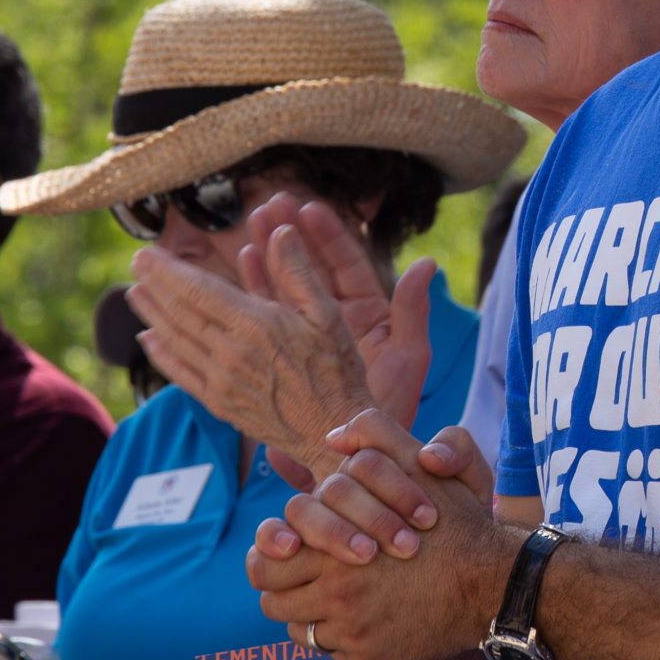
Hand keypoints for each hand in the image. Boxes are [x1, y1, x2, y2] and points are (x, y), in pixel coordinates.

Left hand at [129, 210, 376, 481]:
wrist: (333, 431)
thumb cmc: (337, 370)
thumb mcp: (327, 313)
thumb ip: (299, 271)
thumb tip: (281, 231)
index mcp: (255, 325)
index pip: (197, 290)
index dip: (167, 270)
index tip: (146, 253)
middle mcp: (230, 352)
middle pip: (179, 312)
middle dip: (153, 285)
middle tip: (136, 263)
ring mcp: (221, 381)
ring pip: (174, 340)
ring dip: (151, 314)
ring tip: (134, 293)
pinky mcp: (220, 403)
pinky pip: (180, 374)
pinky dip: (160, 353)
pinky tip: (148, 338)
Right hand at [240, 195, 435, 429]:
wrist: (356, 455)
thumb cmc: (388, 411)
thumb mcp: (407, 359)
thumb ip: (412, 312)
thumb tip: (428, 264)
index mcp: (368, 314)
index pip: (346, 264)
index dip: (327, 235)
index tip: (308, 208)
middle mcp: (336, 321)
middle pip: (309, 268)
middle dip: (288, 236)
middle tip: (268, 204)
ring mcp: (307, 337)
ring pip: (282, 289)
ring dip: (263, 260)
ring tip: (245, 228)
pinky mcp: (283, 356)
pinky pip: (261, 320)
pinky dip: (247, 297)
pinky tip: (231, 273)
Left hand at [248, 410, 517, 659]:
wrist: (494, 585)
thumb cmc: (455, 524)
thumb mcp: (419, 466)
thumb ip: (375, 435)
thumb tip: (332, 437)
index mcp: (334, 552)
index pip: (265, 560)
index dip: (272, 552)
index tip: (290, 549)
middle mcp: (337, 599)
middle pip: (273, 599)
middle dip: (284, 585)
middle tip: (304, 575)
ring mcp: (353, 636)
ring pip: (299, 629)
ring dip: (308, 612)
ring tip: (332, 596)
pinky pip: (331, 651)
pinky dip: (340, 635)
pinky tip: (363, 616)